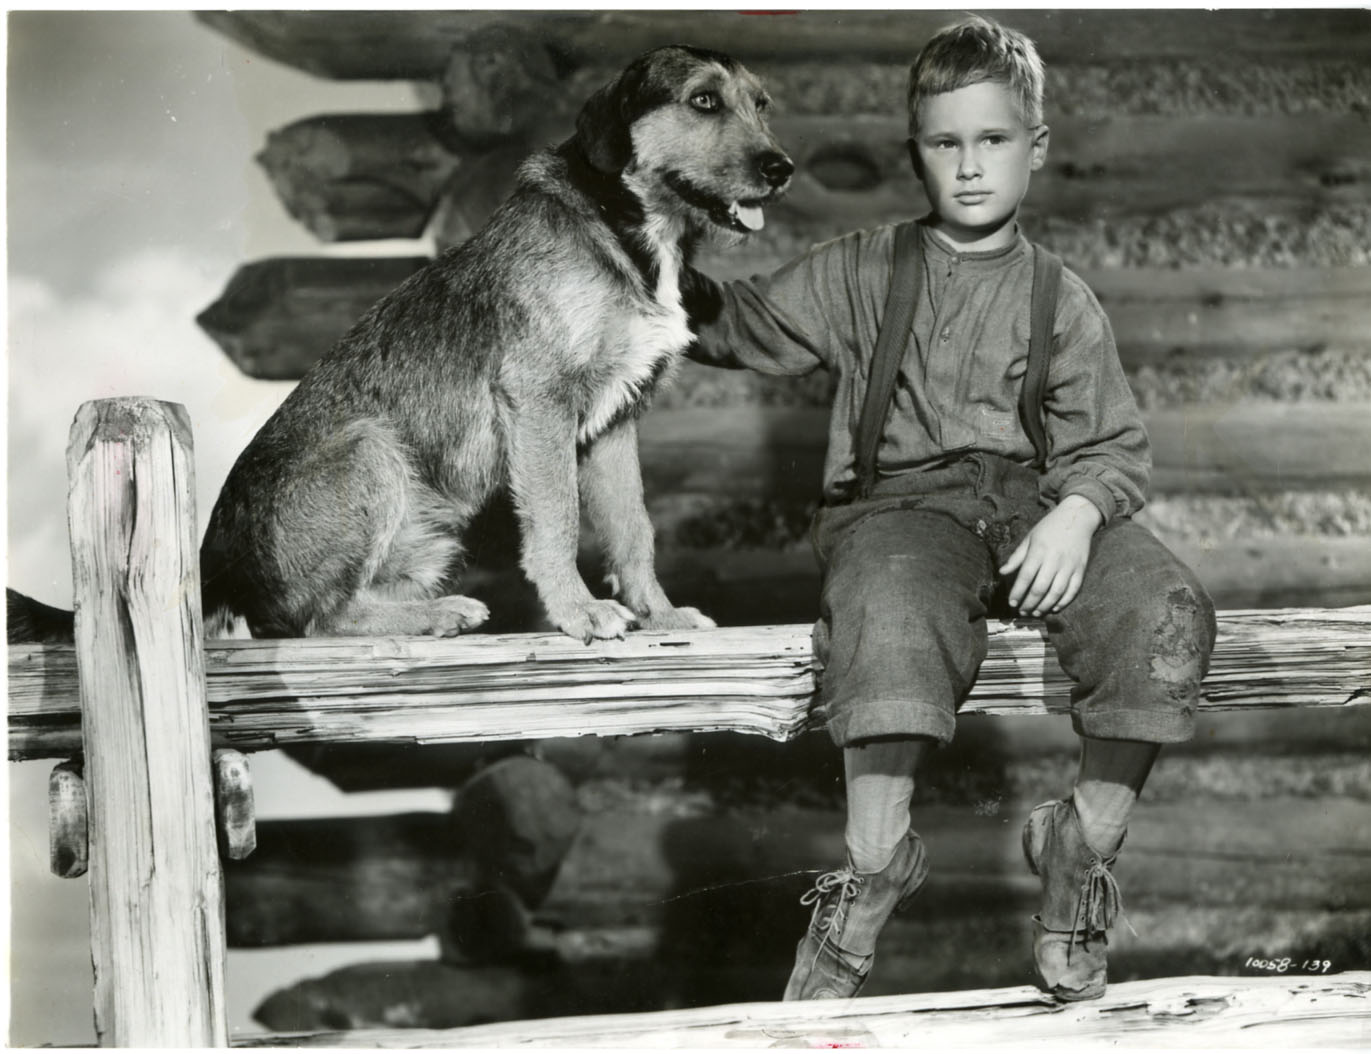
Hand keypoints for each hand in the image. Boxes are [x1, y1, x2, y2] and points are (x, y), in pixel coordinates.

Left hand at [999, 495, 1102, 615]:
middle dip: (1029, 603)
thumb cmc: (1049, 528)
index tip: (1011, 603)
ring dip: (1044, 606)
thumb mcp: (1030, 538)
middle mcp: (1055, 559)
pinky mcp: (1081, 569)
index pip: (1026, 576)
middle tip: (1022, 612)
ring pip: (1057, 592)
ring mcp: (1070, 565)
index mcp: (1039, 550)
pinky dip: (1063, 602)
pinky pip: (1073, 590)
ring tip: (1035, 613)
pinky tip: (1053, 608)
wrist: (1077, 518)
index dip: (1018, 592)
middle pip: (1040, 587)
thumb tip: (1002, 572)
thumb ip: (1017, 557)